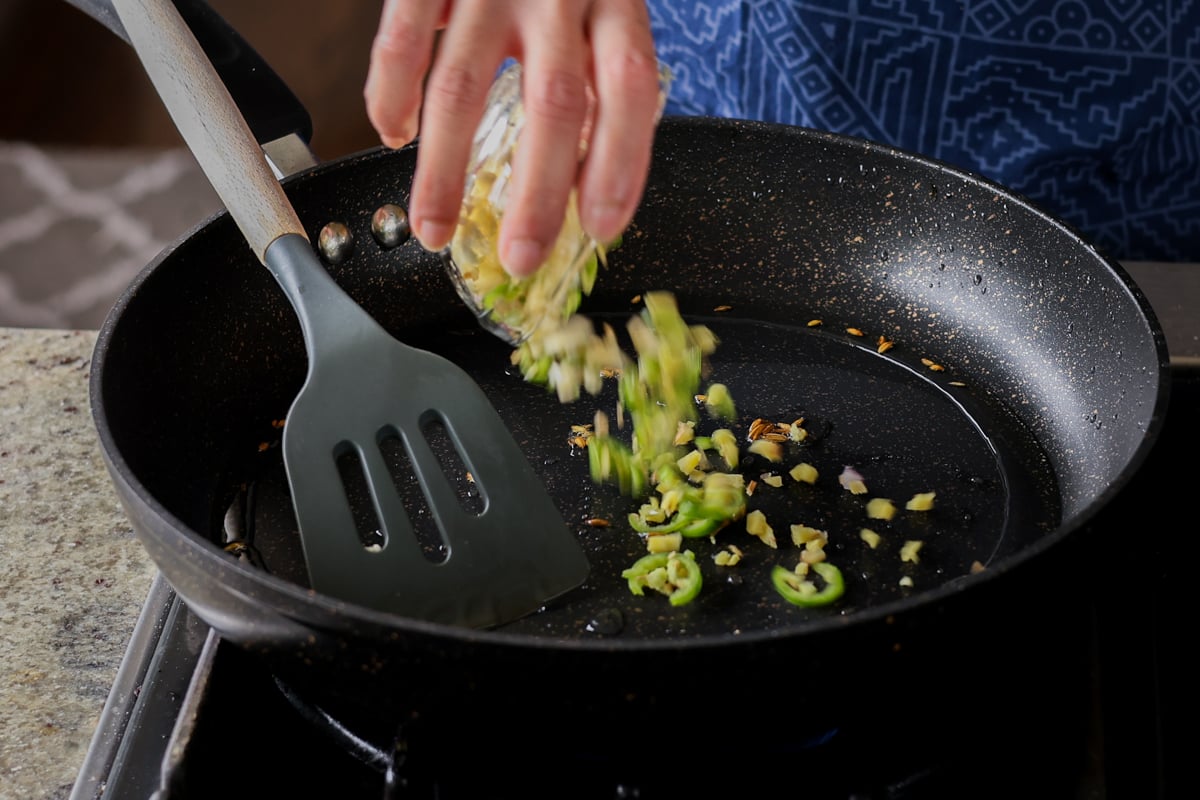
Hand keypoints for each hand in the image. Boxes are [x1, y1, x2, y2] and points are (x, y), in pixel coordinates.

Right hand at [364, 0, 661, 277]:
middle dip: (535, 194)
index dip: (619, 164)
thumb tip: (586, 180)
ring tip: (434, 227)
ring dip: (446, 170)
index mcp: (613, 0)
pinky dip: (390, 96)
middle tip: (521, 256)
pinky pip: (403, 41)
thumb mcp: (602, 6)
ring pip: (464, 86)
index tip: (601, 227)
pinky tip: (394, 138)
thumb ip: (599, 77)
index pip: (628, 90)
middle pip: (552, 104)